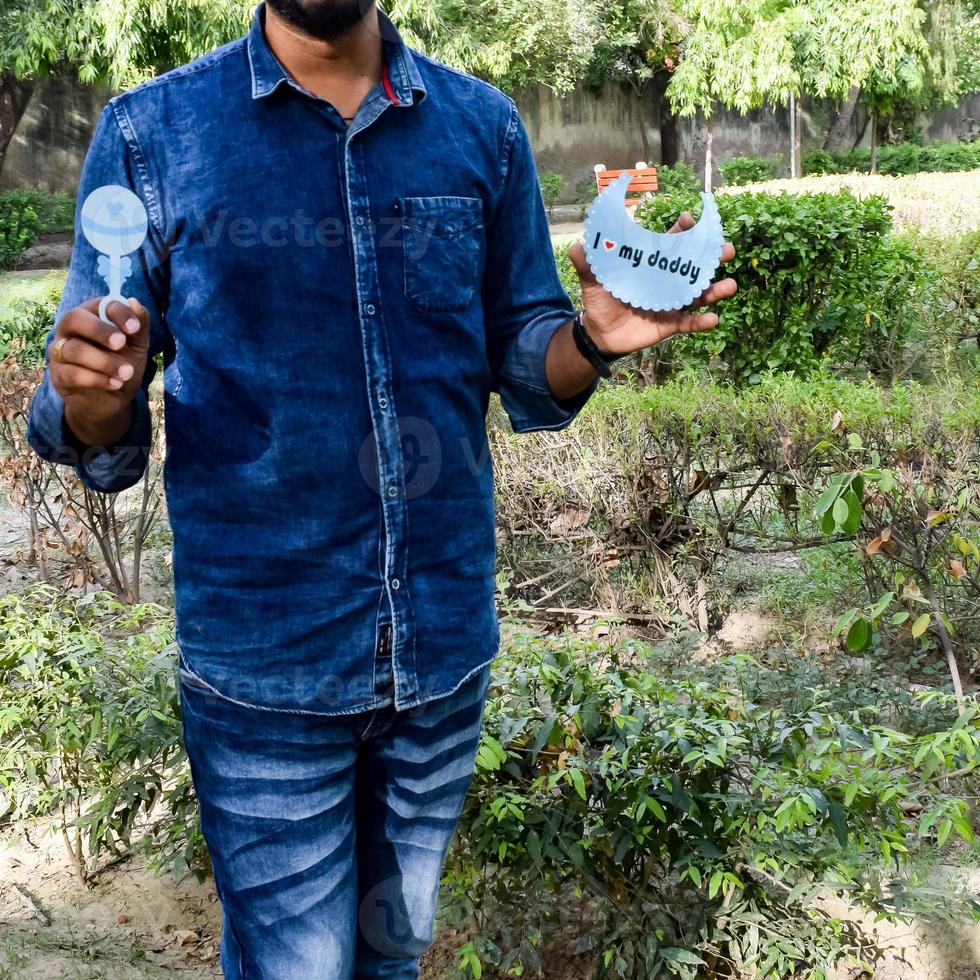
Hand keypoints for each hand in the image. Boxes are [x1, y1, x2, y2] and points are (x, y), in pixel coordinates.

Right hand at [49, 298, 149, 447]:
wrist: (113, 399)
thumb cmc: (123, 364)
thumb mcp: (137, 346)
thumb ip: (139, 326)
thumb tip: (133, 302)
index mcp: (92, 315)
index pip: (99, 305)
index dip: (117, 313)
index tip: (134, 328)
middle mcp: (70, 329)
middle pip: (74, 318)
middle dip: (99, 330)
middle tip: (121, 344)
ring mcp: (60, 351)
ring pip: (75, 349)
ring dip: (105, 362)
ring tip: (127, 373)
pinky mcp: (58, 374)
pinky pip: (73, 373)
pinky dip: (97, 379)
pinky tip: (115, 384)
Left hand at [568, 211, 737, 355]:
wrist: (599, 332)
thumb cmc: (600, 300)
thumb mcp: (593, 281)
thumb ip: (587, 264)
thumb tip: (577, 246)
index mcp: (652, 265)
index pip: (671, 243)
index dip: (682, 230)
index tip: (688, 220)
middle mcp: (667, 281)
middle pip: (694, 266)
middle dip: (713, 257)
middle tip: (726, 249)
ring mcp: (671, 303)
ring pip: (698, 295)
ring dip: (716, 290)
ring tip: (730, 285)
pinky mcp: (669, 324)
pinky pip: (688, 324)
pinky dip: (701, 322)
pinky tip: (713, 319)